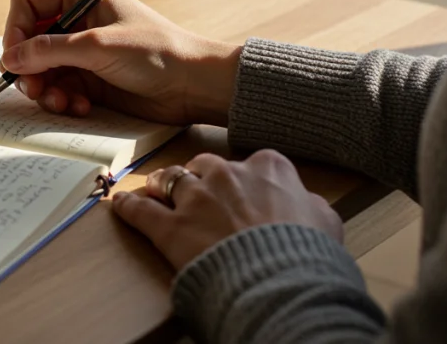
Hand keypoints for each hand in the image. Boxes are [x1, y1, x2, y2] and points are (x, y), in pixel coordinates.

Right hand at [0, 0, 239, 124]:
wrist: (192, 86)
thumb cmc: (155, 52)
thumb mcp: (98, 47)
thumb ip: (49, 51)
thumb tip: (10, 58)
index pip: (27, 5)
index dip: (15, 31)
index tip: (14, 59)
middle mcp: (77, 21)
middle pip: (29, 41)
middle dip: (29, 68)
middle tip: (35, 90)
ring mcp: (82, 51)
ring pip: (40, 70)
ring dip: (45, 90)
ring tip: (61, 103)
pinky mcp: (89, 78)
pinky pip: (58, 88)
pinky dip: (62, 100)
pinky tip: (80, 107)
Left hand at [112, 150, 342, 269]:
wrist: (282, 282)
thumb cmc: (308, 255)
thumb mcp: (326, 222)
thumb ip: (309, 204)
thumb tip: (306, 204)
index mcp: (269, 168)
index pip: (250, 163)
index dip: (242, 179)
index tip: (239, 190)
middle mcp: (229, 174)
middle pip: (204, 165)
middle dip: (199, 177)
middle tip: (197, 192)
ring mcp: (196, 198)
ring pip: (170, 180)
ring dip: (163, 186)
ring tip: (157, 191)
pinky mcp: (170, 227)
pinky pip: (141, 211)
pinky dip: (129, 207)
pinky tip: (120, 205)